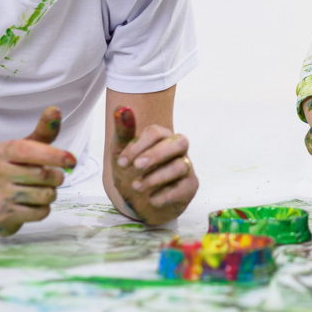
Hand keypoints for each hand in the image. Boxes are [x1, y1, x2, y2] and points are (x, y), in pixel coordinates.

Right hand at [0, 106, 74, 236]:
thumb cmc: (14, 170)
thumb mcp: (26, 148)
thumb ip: (44, 131)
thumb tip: (55, 109)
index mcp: (3, 151)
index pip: (30, 150)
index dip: (54, 155)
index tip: (72, 161)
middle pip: (44, 176)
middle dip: (56, 178)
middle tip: (51, 178)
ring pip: (45, 195)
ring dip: (50, 194)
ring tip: (39, 191)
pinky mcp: (3, 216)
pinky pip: (40, 212)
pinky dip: (43, 209)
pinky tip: (31, 205)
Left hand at [110, 105, 196, 224]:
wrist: (137, 202)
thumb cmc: (131, 172)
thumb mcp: (121, 153)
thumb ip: (123, 132)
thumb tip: (122, 109)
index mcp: (161, 137)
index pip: (156, 132)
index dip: (139, 146)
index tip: (122, 162)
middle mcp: (177, 150)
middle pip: (180, 142)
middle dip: (157, 154)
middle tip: (137, 166)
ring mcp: (186, 168)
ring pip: (180, 166)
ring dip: (156, 177)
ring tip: (136, 187)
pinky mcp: (189, 187)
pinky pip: (184, 188)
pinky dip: (166, 195)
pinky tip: (151, 199)